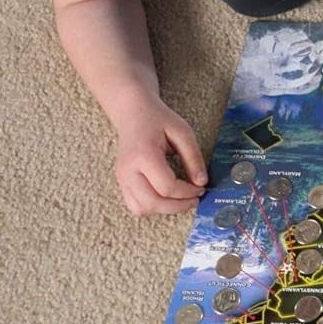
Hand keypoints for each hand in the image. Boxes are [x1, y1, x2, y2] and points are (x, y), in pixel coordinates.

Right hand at [112, 99, 206, 214]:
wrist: (133, 114)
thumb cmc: (158, 120)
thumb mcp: (182, 132)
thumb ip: (193, 157)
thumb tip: (201, 182)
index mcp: (143, 155)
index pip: (166, 187)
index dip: (187, 193)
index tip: (201, 188)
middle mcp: (128, 170)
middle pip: (152, 203)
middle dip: (177, 206)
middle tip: (194, 199)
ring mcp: (121, 178)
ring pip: (141, 209)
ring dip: (164, 209)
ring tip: (181, 199)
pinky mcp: (121, 182)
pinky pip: (134, 205)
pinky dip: (152, 207)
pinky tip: (166, 197)